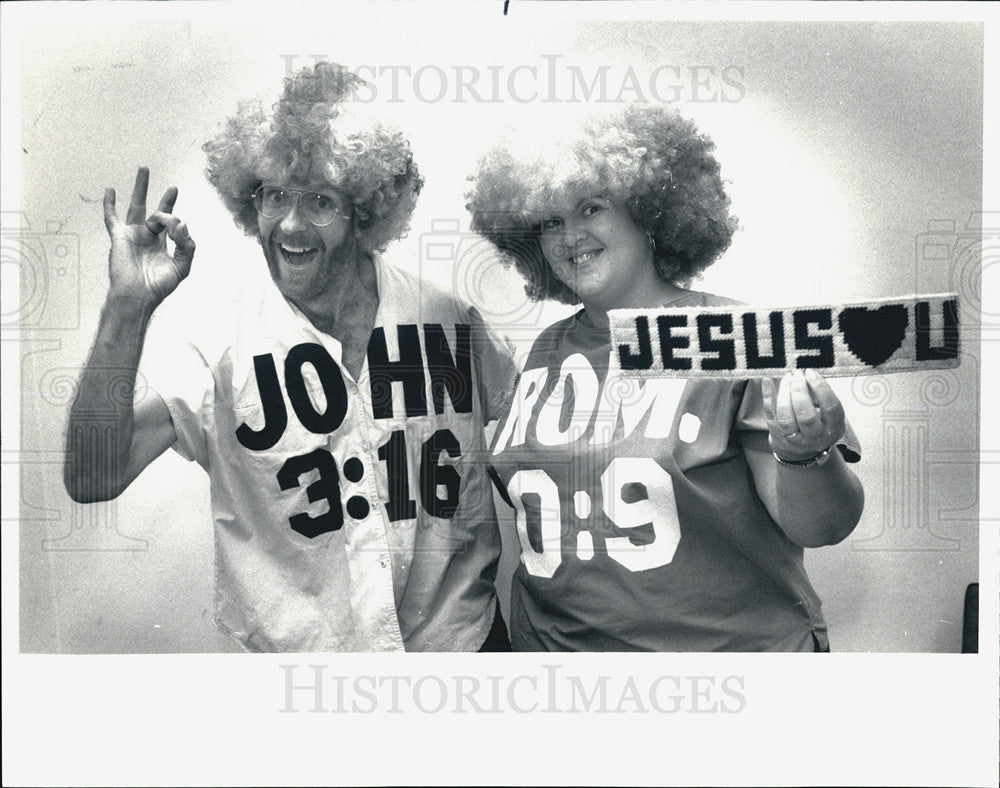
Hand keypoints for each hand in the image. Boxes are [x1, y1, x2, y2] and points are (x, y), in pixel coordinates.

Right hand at [103, 166, 194, 306]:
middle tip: (174, 187)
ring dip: (141, 188)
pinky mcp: (119, 236)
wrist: (137, 296)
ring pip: (137, 207)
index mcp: (162, 245)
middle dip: (166, 200)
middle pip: (157, 213)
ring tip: (145, 169)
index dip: (177, 222)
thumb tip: (183, 225)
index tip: (179, 227)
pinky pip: (111, 217)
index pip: (173, 226)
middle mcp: (148, 237)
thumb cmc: (157, 286)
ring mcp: (133, 235)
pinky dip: (109, 204)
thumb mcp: (181, 267)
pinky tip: (110, 191)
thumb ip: (187, 247)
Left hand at [762, 369, 844, 461]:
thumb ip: (820, 396)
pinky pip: (770, 415)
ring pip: (786, 418)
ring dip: (785, 394)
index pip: (830, 408)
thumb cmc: (817, 423)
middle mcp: (815, 437)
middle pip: (806, 416)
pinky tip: (767, 380)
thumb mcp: (828, 414)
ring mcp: (794, 439)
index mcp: (833, 428)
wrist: (801, 451)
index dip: (820, 387)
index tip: (811, 372)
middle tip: (797, 374)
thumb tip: (806, 375)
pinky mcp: (776, 435)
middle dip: (800, 391)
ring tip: (787, 377)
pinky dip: (768, 396)